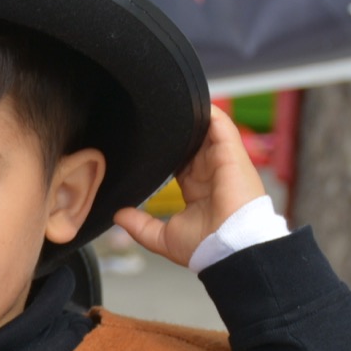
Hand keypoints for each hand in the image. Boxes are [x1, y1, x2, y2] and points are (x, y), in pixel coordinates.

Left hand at [112, 107, 265, 268]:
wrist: (229, 248)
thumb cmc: (206, 248)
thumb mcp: (163, 237)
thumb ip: (140, 225)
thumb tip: (118, 216)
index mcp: (197, 189)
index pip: (179, 162)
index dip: (165, 152)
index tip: (147, 144)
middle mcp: (210, 173)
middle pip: (192, 143)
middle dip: (175, 131)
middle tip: (154, 117)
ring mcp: (222, 162)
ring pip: (205, 130)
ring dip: (190, 118)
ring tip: (170, 103)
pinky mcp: (232, 153)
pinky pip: (221, 124)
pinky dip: (208, 112)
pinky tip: (190, 102)